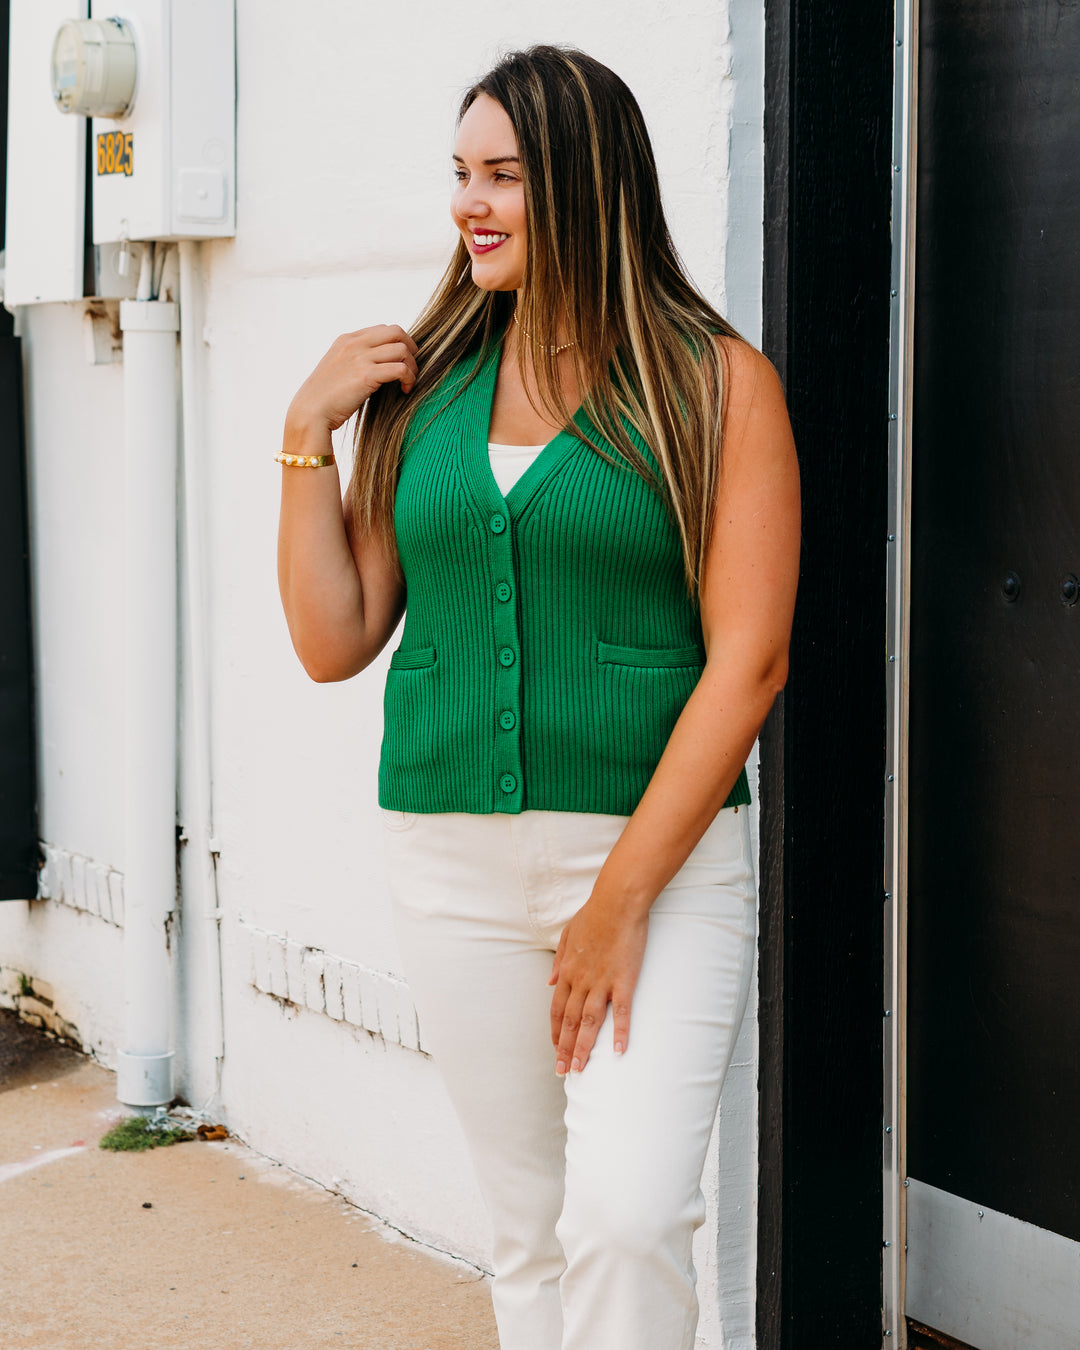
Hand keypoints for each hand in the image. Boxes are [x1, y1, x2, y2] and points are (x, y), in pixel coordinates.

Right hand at [286, 324, 418, 434]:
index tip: (401, 361)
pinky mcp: (366, 375)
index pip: (383, 329)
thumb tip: (379, 366)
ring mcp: (360, 357)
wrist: (310, 412)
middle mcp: (354, 344)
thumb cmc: (324, 398)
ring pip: (402, 349)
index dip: (398, 343)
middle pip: (396, 332)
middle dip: (410, 349)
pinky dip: (409, 378)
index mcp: (347, 340)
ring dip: (412, 366)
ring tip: (408, 382)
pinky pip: (400, 369)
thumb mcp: (338, 369)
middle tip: (411, 368)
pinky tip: (404, 390)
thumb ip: (356, 361)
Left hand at [548, 895, 648, 1074]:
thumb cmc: (594, 914)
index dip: (555, 1032)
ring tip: (578, 1069)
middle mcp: (580, 980)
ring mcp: (602, 982)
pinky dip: (618, 1032)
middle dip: (563, 1048)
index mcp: (568, 970)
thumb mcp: (567, 934)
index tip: (555, 1049)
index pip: (557, 1009)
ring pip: (588, 1022)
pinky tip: (617, 1051)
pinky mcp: (623, 980)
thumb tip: (549, 980)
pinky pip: (620, 1012)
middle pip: (569, 1021)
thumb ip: (558, 960)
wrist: (617, 902)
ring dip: (582, 1048)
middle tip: (562, 1071)